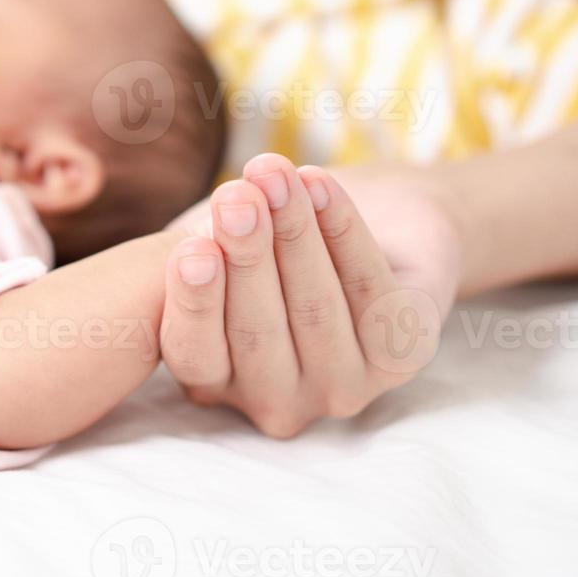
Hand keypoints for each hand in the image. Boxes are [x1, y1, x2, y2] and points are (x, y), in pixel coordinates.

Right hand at [158, 155, 463, 437]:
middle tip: (237, 199)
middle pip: (258, 333)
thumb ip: (188, 257)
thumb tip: (177, 253)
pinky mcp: (400, 357)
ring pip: (316, 310)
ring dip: (294, 235)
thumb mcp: (211, 244)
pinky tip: (320, 185)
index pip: (195, 351)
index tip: (193, 249)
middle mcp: (275, 400)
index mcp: (214, 382)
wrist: (371, 216)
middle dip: (248, 257)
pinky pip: (370, 292)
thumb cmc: (265, 235)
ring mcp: (341, 387)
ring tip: (275, 176)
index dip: (195, 302)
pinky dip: (344, 232)